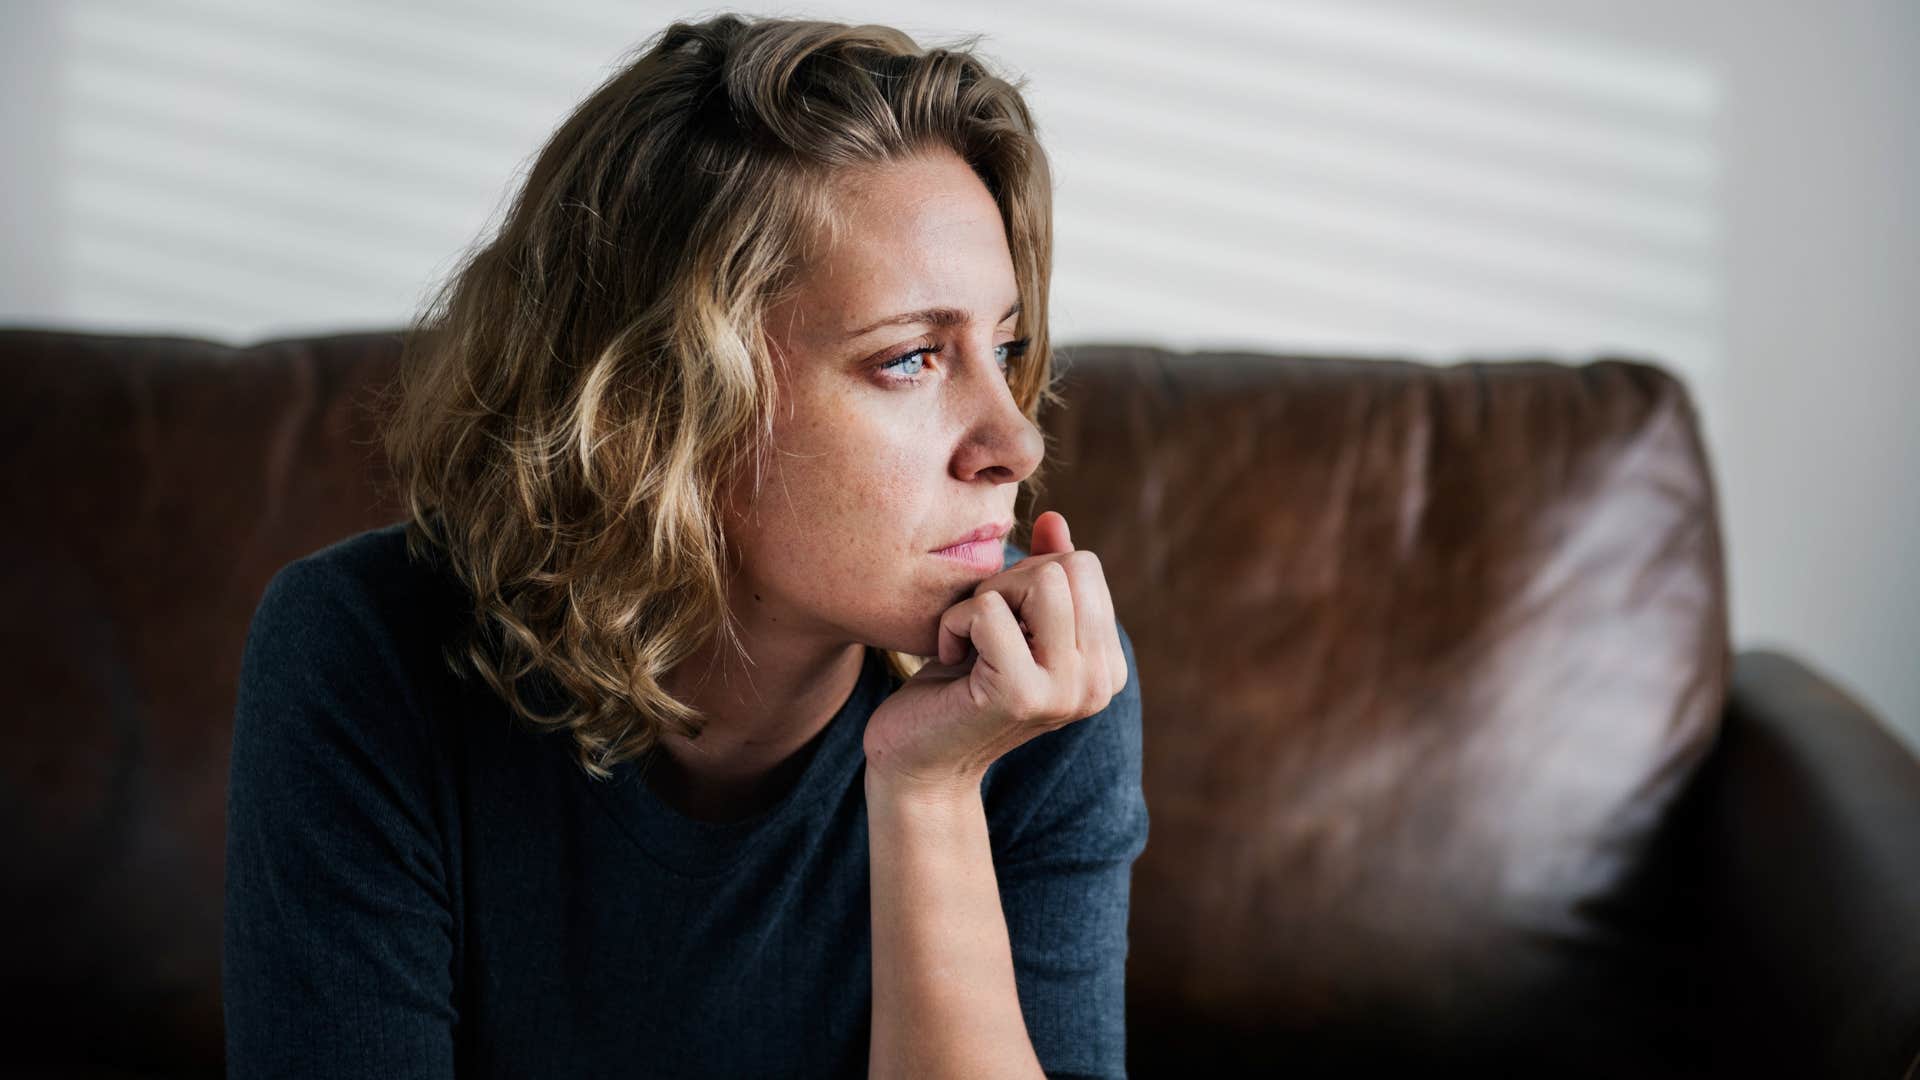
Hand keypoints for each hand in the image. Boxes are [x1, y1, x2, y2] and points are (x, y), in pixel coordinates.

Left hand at [862, 510, 1128, 799]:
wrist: (918, 762)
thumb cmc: (958, 687)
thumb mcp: (1008, 623)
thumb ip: (1041, 575)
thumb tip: (1054, 519)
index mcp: (1106, 665)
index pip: (1085, 566)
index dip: (1029, 576)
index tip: (1001, 621)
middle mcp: (1100, 682)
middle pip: (1069, 566)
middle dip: (1011, 580)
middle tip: (981, 628)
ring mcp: (1066, 691)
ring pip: (1041, 580)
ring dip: (987, 597)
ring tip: (970, 639)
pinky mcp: (1022, 695)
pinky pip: (989, 610)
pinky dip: (955, 622)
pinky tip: (950, 659)